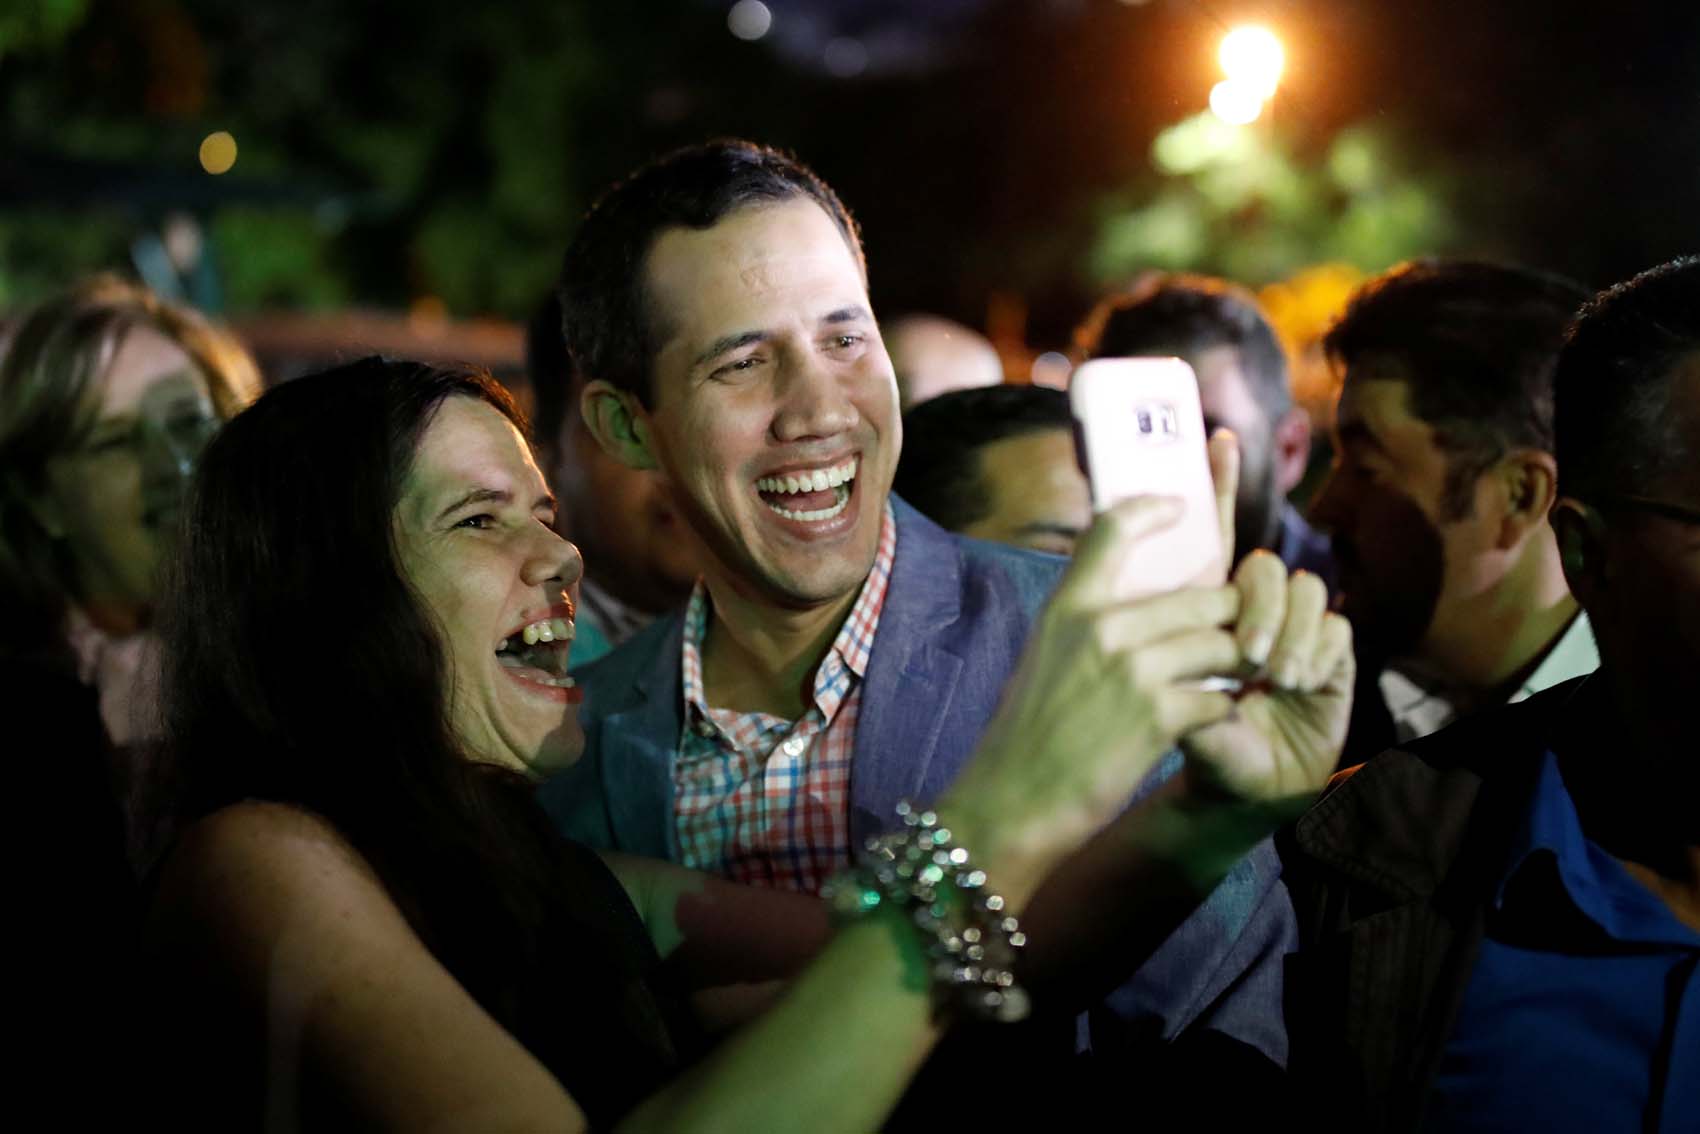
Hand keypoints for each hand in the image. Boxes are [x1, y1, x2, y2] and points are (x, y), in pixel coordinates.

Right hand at [941, 495, 1244, 905]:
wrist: (1016, 800)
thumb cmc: (1029, 733)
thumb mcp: (1044, 655)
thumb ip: (1087, 620)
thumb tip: (1139, 598)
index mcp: (1067, 607)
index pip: (1112, 529)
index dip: (1153, 508)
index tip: (1180, 507)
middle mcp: (1101, 627)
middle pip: (1202, 595)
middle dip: (1228, 617)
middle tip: (1234, 634)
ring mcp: (1133, 669)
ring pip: (1224, 643)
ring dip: (1235, 664)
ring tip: (1227, 679)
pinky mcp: (1160, 715)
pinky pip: (1221, 696)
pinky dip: (1223, 709)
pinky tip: (1207, 721)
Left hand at [1179, 550, 1353, 807]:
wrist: (1254, 797)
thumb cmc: (1214, 754)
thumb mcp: (1190, 722)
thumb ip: (1182, 689)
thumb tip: (1177, 654)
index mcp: (1217, 621)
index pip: (1225, 572)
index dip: (1233, 597)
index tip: (1229, 644)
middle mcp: (1260, 618)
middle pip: (1270, 567)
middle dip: (1264, 607)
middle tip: (1254, 656)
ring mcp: (1299, 635)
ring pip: (1308, 590)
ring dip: (1295, 631)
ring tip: (1282, 679)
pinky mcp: (1335, 661)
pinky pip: (1337, 628)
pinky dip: (1322, 652)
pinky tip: (1303, 685)